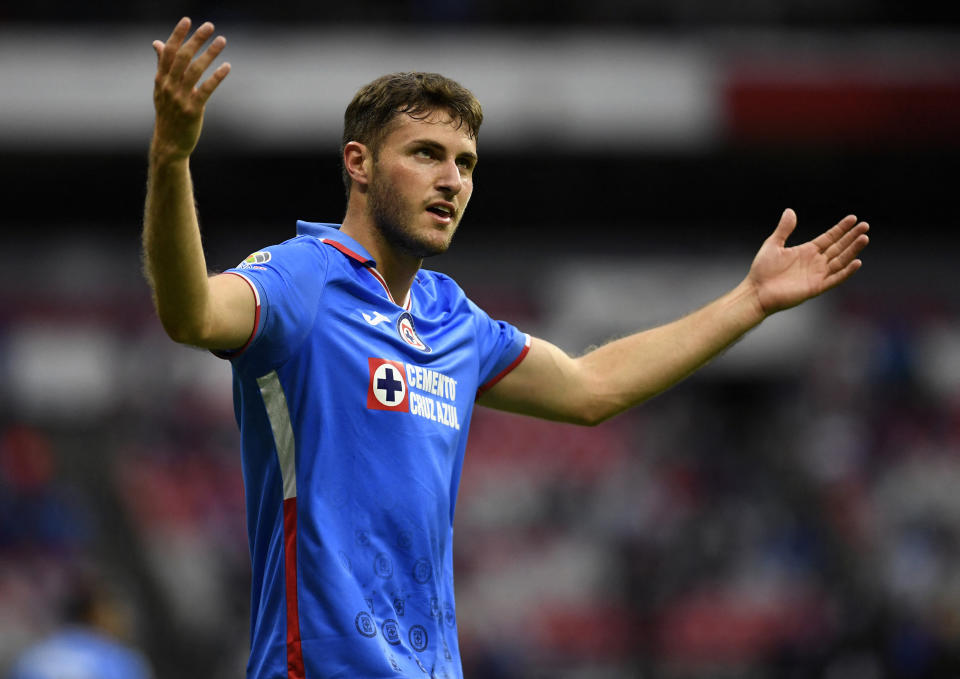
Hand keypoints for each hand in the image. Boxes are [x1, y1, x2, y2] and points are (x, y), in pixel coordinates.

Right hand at [151, 17, 229, 161]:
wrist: (169, 143)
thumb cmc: (168, 114)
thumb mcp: (161, 89)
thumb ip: (162, 65)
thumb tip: (158, 43)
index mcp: (161, 79)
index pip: (168, 52)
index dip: (177, 35)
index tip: (187, 20)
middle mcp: (168, 86)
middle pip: (183, 57)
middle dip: (196, 39)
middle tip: (210, 26)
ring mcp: (180, 98)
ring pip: (195, 70)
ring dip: (210, 53)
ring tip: (222, 40)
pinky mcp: (192, 110)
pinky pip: (206, 89)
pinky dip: (217, 77)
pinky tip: (227, 66)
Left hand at [746, 208, 868, 315]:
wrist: (756, 291)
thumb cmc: (762, 270)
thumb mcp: (773, 245)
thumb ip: (784, 229)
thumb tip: (790, 211)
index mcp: (806, 251)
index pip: (829, 238)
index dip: (841, 228)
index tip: (853, 218)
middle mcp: (815, 262)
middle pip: (838, 247)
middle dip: (852, 236)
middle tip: (865, 225)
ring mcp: (817, 275)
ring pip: (840, 260)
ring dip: (853, 250)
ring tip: (864, 238)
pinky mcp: (816, 287)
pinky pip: (835, 278)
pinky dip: (846, 271)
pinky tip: (857, 261)